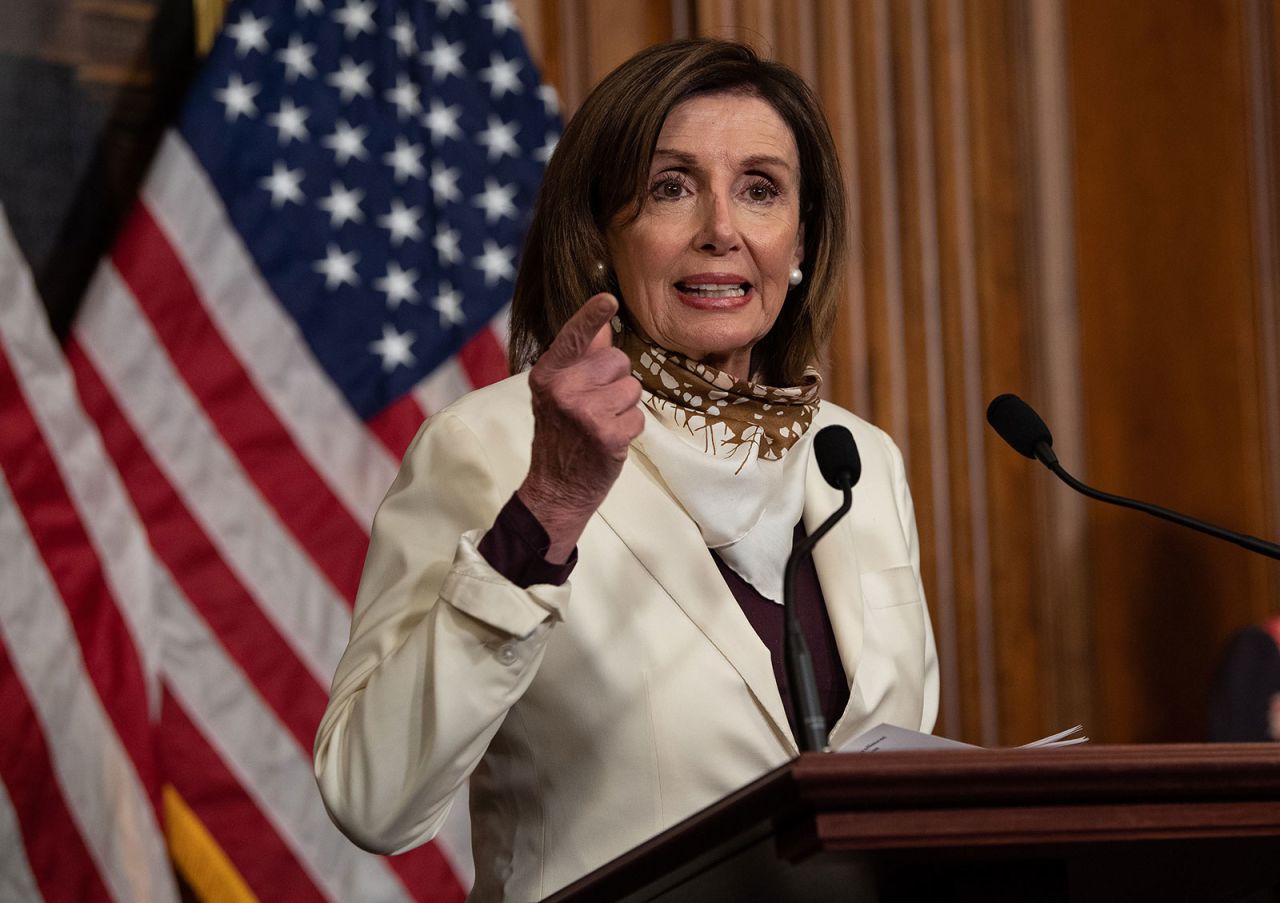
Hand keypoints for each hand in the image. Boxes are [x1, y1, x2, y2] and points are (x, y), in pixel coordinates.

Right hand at [518, 293, 644, 562]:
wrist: (555, 488)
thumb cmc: (560, 435)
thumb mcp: (558, 394)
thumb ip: (579, 360)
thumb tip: (603, 326)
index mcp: (548, 374)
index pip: (574, 337)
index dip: (592, 316)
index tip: (608, 299)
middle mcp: (564, 389)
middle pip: (618, 360)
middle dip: (615, 380)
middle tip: (595, 405)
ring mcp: (585, 413)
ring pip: (632, 388)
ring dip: (624, 406)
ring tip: (601, 423)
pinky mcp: (607, 435)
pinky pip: (638, 416)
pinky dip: (630, 429)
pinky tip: (609, 440)